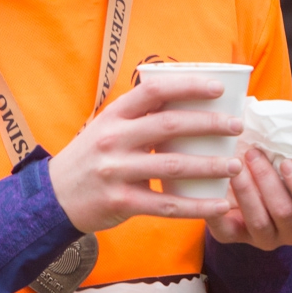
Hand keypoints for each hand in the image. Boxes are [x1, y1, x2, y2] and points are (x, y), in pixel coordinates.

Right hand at [48, 76, 238, 232]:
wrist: (54, 197)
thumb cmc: (92, 157)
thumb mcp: (108, 128)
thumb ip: (141, 116)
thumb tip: (190, 100)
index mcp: (114, 115)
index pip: (154, 91)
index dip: (189, 86)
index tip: (219, 89)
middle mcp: (114, 139)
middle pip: (170, 125)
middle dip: (210, 125)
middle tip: (237, 127)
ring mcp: (117, 172)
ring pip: (173, 166)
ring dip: (210, 166)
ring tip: (236, 165)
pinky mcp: (121, 202)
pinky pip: (167, 205)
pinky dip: (198, 206)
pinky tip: (221, 204)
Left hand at [207, 148, 291, 249]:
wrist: (245, 175)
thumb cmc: (277, 163)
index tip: (286, 162)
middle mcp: (291, 231)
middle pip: (284, 212)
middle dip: (267, 181)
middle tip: (253, 153)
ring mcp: (263, 237)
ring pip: (258, 221)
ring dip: (247, 192)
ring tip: (235, 167)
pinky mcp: (233, 236)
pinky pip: (225, 232)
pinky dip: (217, 214)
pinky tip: (214, 191)